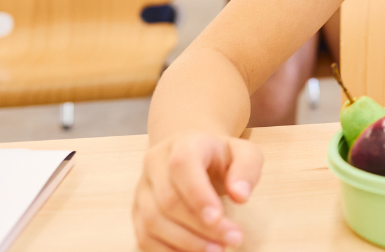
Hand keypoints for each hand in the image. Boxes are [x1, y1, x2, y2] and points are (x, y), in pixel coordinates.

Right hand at [133, 133, 261, 251]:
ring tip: (218, 250)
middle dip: (200, 227)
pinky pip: (144, 238)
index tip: (219, 218)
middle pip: (167, 201)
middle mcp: (155, 165)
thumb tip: (241, 196)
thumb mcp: (244, 152)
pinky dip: (168, 251)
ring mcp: (142, 190)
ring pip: (152, 222)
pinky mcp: (137, 212)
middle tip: (232, 240)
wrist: (192, 153)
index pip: (182, 166)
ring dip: (185, 243)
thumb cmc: (221, 156)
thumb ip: (247, 169)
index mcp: (182, 144)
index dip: (198, 195)